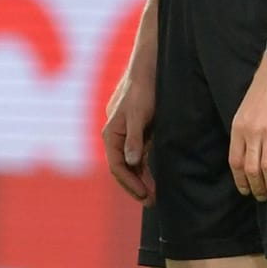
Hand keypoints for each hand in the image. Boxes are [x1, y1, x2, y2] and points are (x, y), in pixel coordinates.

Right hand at [102, 64, 156, 200]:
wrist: (149, 65)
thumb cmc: (143, 88)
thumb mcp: (140, 114)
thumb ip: (135, 138)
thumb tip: (131, 162)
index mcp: (111, 133)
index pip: (117, 166)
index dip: (130, 184)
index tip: (146, 196)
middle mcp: (116, 134)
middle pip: (122, 167)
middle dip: (135, 185)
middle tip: (151, 202)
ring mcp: (126, 132)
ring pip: (130, 161)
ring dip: (140, 177)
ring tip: (154, 193)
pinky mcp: (137, 128)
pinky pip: (138, 152)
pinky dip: (144, 165)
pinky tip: (154, 173)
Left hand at [229, 61, 266, 201]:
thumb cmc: (265, 88)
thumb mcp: (245, 109)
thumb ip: (244, 130)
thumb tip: (247, 153)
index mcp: (239, 128)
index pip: (235, 162)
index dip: (240, 181)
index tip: (246, 191)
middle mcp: (252, 132)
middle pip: (251, 169)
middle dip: (256, 188)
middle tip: (263, 196)